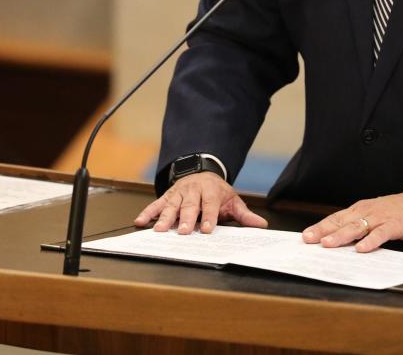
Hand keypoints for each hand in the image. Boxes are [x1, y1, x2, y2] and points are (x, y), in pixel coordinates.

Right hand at [134, 172, 267, 234]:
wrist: (203, 172)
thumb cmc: (218, 192)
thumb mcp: (233, 200)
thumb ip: (245, 214)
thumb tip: (261, 225)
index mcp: (211, 192)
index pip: (211, 205)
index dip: (210, 217)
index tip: (208, 229)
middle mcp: (194, 191)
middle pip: (190, 206)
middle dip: (186, 219)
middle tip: (183, 231)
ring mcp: (179, 193)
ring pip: (171, 205)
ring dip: (165, 217)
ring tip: (160, 229)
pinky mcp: (168, 195)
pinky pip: (157, 203)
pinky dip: (148, 212)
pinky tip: (141, 221)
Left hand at [302, 193, 402, 252]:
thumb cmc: (394, 212)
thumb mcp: (372, 215)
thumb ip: (357, 225)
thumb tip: (337, 238)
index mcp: (359, 210)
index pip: (335, 218)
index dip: (320, 227)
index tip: (305, 236)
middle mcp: (366, 212)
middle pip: (341, 222)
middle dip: (324, 231)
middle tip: (309, 240)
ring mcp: (379, 218)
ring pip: (357, 227)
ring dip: (341, 236)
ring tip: (327, 243)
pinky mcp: (393, 225)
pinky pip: (380, 234)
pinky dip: (370, 241)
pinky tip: (362, 249)